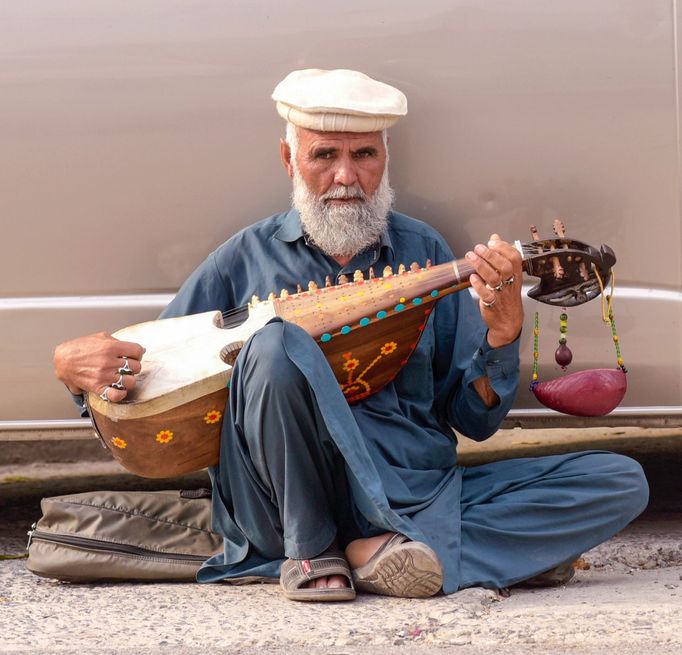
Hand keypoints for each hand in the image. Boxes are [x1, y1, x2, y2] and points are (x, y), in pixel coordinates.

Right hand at [53, 332, 144, 401]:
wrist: (62, 360)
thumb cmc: (79, 348)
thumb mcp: (100, 337)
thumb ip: (118, 342)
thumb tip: (137, 349)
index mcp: (111, 347)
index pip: (138, 351)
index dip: (138, 353)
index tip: (133, 355)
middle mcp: (108, 362)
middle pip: (136, 367)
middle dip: (134, 366)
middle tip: (127, 366)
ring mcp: (104, 375)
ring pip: (130, 381)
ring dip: (129, 379)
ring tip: (123, 376)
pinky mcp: (98, 387)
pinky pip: (116, 395)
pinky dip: (121, 394)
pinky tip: (119, 389)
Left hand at [466, 233, 523, 347]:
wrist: (508, 322)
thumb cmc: (507, 296)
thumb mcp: (508, 276)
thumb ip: (501, 256)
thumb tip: (495, 237)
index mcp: (515, 275)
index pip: (515, 257)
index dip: (504, 247)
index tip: (492, 241)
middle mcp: (509, 283)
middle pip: (504, 266)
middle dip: (491, 255)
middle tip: (478, 248)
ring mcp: (501, 294)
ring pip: (494, 278)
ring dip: (481, 266)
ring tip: (470, 256)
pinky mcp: (491, 304)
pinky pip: (486, 294)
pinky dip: (479, 285)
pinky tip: (472, 277)